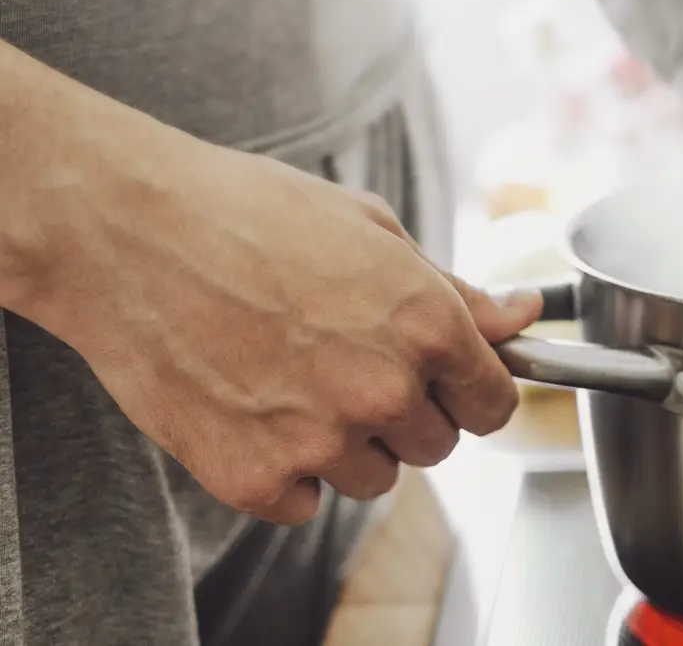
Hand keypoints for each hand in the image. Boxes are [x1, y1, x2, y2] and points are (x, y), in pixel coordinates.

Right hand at [10, 110, 538, 525]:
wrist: (125, 233)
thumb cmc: (247, 214)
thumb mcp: (372, 230)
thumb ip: (456, 291)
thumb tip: (523, 317)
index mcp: (426, 325)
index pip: (495, 405)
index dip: (472, 392)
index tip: (448, 382)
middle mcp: (384, 390)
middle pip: (438, 446)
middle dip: (408, 413)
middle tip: (348, 361)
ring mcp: (319, 441)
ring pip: (374, 478)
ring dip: (348, 444)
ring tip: (291, 375)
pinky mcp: (254, 478)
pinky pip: (304, 502)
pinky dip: (283, 470)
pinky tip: (252, 406)